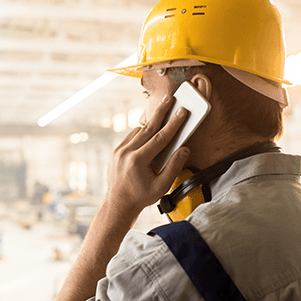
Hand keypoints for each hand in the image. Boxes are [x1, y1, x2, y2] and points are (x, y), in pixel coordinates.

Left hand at [105, 96, 189, 217]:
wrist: (118, 204)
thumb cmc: (141, 197)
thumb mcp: (161, 186)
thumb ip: (174, 167)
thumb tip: (184, 149)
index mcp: (138, 161)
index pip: (160, 137)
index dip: (173, 124)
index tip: (183, 111)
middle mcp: (126, 152)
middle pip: (148, 127)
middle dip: (161, 111)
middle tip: (171, 97)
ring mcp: (119, 150)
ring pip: (139, 130)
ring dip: (152, 122)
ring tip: (164, 110)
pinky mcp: (116, 151)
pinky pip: (132, 136)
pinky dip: (142, 132)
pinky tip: (151, 130)